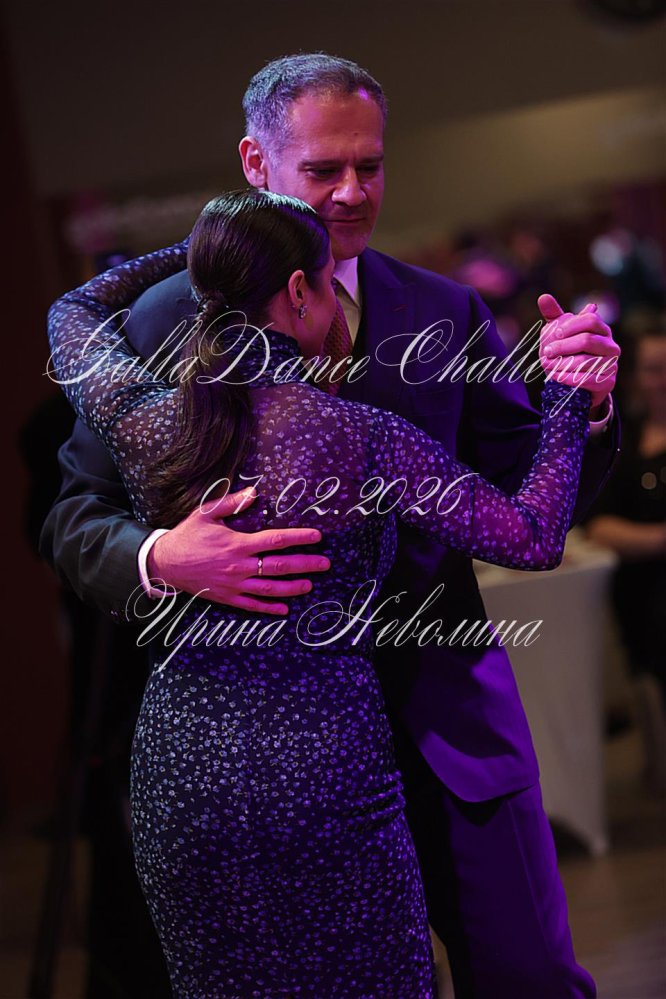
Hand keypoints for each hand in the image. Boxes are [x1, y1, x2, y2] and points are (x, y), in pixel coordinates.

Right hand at [148, 487, 329, 614]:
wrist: (165, 563)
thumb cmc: (187, 535)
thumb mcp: (206, 514)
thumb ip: (232, 503)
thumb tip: (254, 492)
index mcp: (237, 544)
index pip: (275, 540)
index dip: (298, 538)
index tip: (317, 536)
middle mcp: (239, 566)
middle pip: (280, 566)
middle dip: (305, 564)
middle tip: (325, 564)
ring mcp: (234, 585)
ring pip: (270, 589)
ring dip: (293, 587)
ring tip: (310, 585)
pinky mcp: (227, 598)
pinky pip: (252, 606)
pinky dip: (269, 608)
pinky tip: (284, 609)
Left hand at [538, 295, 620, 413]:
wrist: (580, 382)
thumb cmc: (571, 353)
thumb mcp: (562, 334)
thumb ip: (554, 316)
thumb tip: (543, 297)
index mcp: (602, 329)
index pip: (590, 320)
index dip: (571, 325)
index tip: (555, 333)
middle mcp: (611, 345)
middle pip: (587, 340)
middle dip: (563, 346)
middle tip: (545, 351)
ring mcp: (612, 364)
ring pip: (586, 361)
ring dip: (562, 363)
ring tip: (546, 364)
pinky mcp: (608, 382)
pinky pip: (587, 379)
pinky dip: (568, 377)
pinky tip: (554, 375)